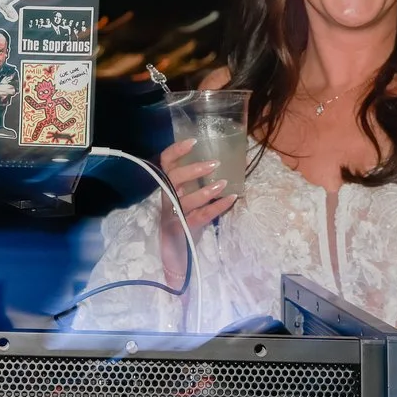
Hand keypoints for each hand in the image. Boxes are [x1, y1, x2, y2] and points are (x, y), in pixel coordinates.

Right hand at [159, 64, 239, 231]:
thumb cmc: (184, 220)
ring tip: (223, 183)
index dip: (176, 150)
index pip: (166, 163)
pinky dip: (218, 206)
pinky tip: (231, 198)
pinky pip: (202, 216)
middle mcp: (168, 198)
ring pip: (186, 200)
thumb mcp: (186, 198)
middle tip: (214, 163)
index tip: (193, 141)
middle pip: (174, 179)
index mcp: (168, 187)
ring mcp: (175, 215)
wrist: (177, 255)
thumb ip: (194, 183)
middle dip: (193, 170)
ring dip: (206, 191)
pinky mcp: (185, 229)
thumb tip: (219, 162)